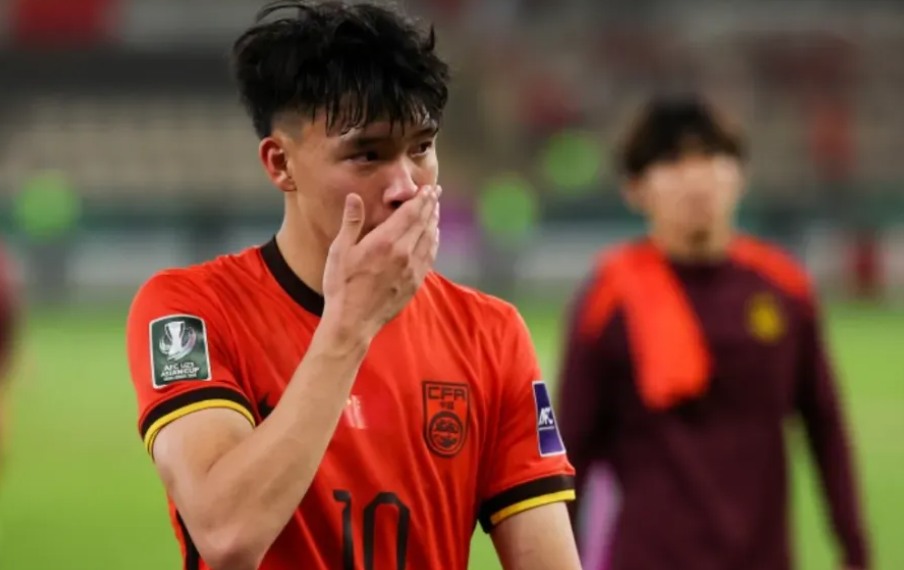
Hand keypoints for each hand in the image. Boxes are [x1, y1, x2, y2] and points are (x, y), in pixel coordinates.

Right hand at [321, 186, 440, 341]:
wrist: (352, 322)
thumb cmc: (341, 286)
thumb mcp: (339, 251)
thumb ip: (351, 223)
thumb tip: (354, 197)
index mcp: (385, 242)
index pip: (411, 213)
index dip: (421, 199)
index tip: (429, 188)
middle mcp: (404, 253)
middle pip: (424, 223)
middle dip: (431, 206)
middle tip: (436, 193)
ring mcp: (412, 270)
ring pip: (430, 239)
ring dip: (434, 222)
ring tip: (436, 210)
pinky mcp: (415, 283)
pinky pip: (430, 257)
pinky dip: (434, 242)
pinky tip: (433, 237)